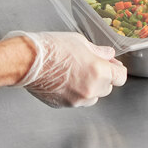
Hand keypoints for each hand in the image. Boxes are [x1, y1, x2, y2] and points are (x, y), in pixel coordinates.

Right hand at [6, 31, 126, 107]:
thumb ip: (99, 51)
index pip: (121, 77)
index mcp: (100, 72)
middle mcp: (91, 89)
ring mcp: (77, 100)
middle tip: (93, 65)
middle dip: (104, 77)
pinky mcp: (63, 105)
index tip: (112, 64)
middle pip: (108, 87)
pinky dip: (76, 93)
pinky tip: (66, 80)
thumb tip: (108, 54)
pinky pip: (77, 101)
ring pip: (93, 97)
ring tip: (78, 73)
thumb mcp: (81, 42)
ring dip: (91, 87)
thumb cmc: (52, 49)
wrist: (26, 62)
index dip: (117, 69)